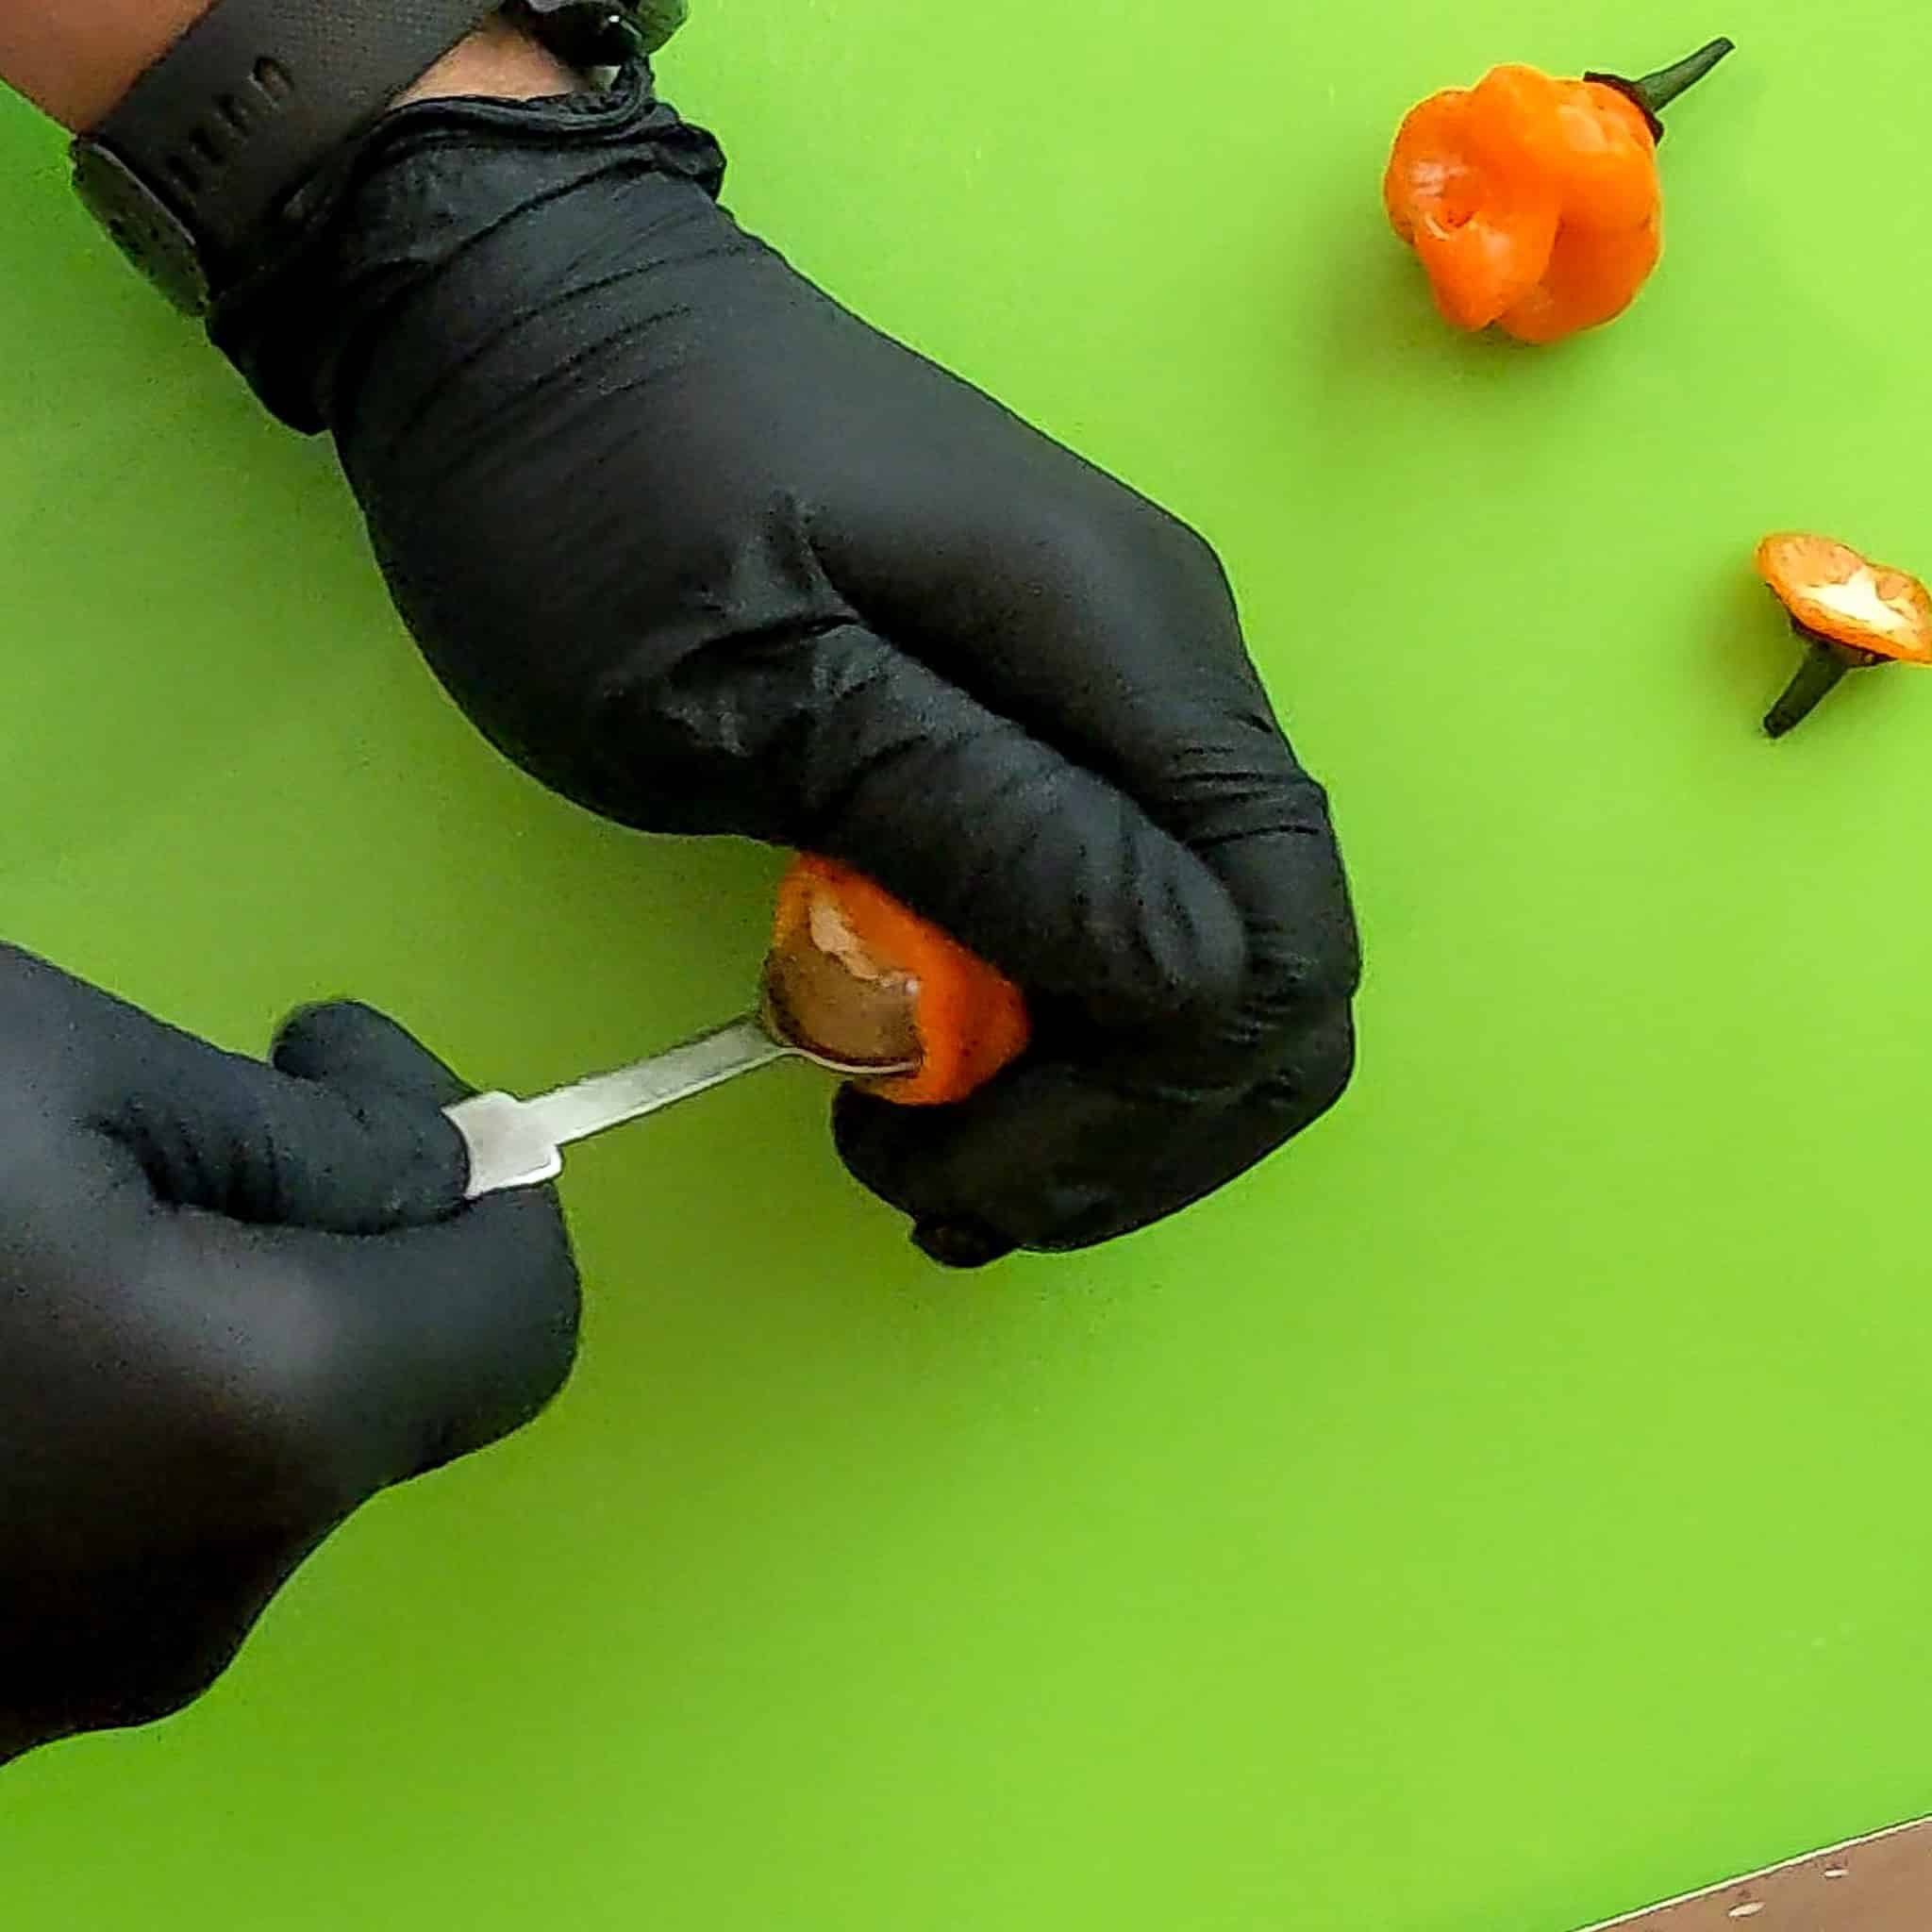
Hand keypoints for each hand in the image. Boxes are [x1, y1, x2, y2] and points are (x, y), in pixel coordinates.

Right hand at [0, 948, 577, 1763]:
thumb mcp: (50, 1070)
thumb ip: (300, 1130)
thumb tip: (433, 1168)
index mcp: (270, 1421)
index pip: (527, 1311)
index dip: (490, 1170)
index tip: (345, 1064)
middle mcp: (216, 1586)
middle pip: (395, 1378)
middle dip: (345, 1228)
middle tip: (195, 1119)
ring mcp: (97, 1670)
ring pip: (268, 1445)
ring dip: (234, 1311)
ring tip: (70, 1217)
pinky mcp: (6, 1694)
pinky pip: (160, 1518)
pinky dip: (146, 1405)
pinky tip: (17, 1324)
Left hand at [215, 67, 1359, 1263]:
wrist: (537, 320)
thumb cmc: (595, 494)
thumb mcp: (743, 681)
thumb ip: (968, 818)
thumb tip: (1186, 978)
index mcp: (1125, 652)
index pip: (1266, 943)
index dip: (1139, 1106)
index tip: (936, 1151)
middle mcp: (1174, 672)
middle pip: (1278, 968)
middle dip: (1135, 1131)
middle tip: (940, 1178)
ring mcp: (1128, 684)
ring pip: (1211, 954)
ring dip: (1097, 1100)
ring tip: (923, 1144)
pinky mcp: (1057, 703)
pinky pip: (1124, 900)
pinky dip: (1051, 1025)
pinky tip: (935, 1064)